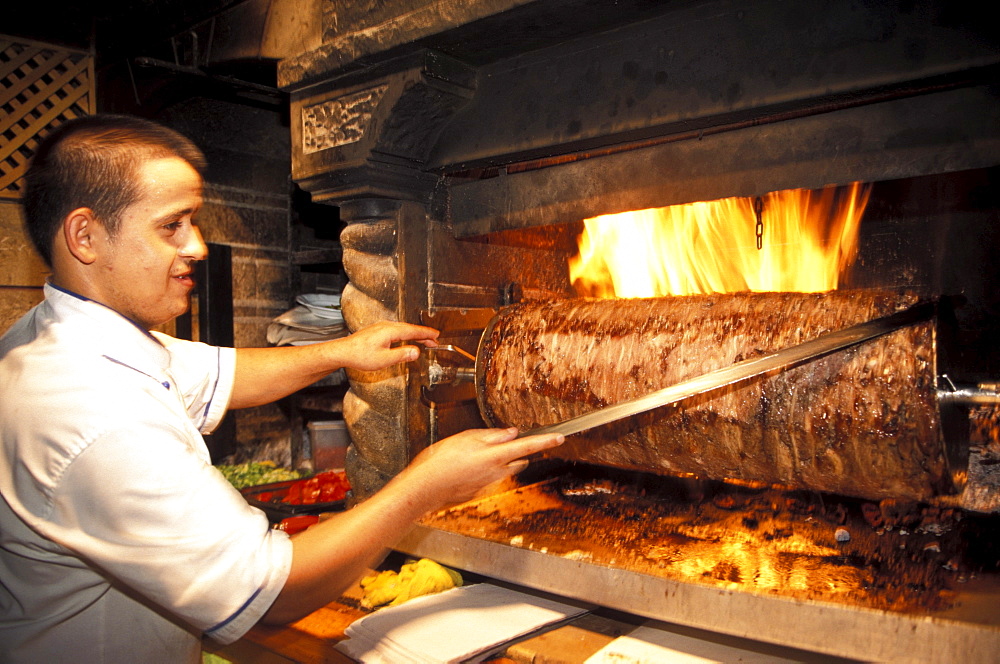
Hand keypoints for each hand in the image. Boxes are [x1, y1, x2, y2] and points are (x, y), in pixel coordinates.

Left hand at [338, 321, 439, 370]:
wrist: (343, 351)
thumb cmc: (360, 356)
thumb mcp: (384, 359)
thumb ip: (402, 355)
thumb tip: (416, 352)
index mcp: (391, 331)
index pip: (414, 331)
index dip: (427, 334)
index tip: (436, 335)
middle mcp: (387, 326)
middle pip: (410, 329)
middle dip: (423, 334)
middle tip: (434, 340)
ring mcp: (381, 327)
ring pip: (403, 329)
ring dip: (414, 334)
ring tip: (423, 341)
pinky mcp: (377, 330)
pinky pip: (396, 330)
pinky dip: (405, 334)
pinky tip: (405, 339)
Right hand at [402, 427, 564, 506]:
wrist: (425, 489)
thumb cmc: (440, 462)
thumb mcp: (465, 438)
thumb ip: (491, 435)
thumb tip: (510, 433)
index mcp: (495, 456)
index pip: (528, 446)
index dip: (546, 441)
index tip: (560, 437)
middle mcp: (497, 472)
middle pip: (518, 459)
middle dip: (516, 450)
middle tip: (500, 442)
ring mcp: (489, 483)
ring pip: (505, 468)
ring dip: (499, 460)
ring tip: (475, 453)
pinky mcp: (481, 489)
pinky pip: (490, 476)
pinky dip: (484, 469)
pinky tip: (466, 465)